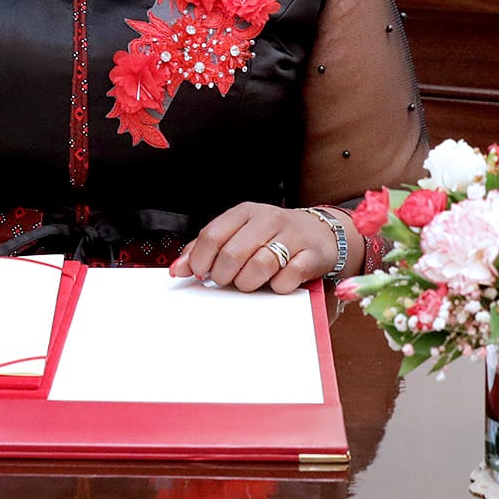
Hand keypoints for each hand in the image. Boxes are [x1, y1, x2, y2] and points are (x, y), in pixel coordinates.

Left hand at [170, 202, 335, 293]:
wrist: (321, 235)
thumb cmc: (273, 236)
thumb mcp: (239, 234)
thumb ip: (206, 249)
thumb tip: (178, 270)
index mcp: (245, 213)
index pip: (212, 235)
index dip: (201, 260)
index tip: (200, 274)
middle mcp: (268, 220)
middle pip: (232, 254)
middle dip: (223, 275)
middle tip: (226, 280)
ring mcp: (291, 236)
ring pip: (259, 266)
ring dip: (248, 283)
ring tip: (249, 282)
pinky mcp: (311, 256)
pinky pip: (286, 279)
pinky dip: (277, 286)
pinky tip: (277, 281)